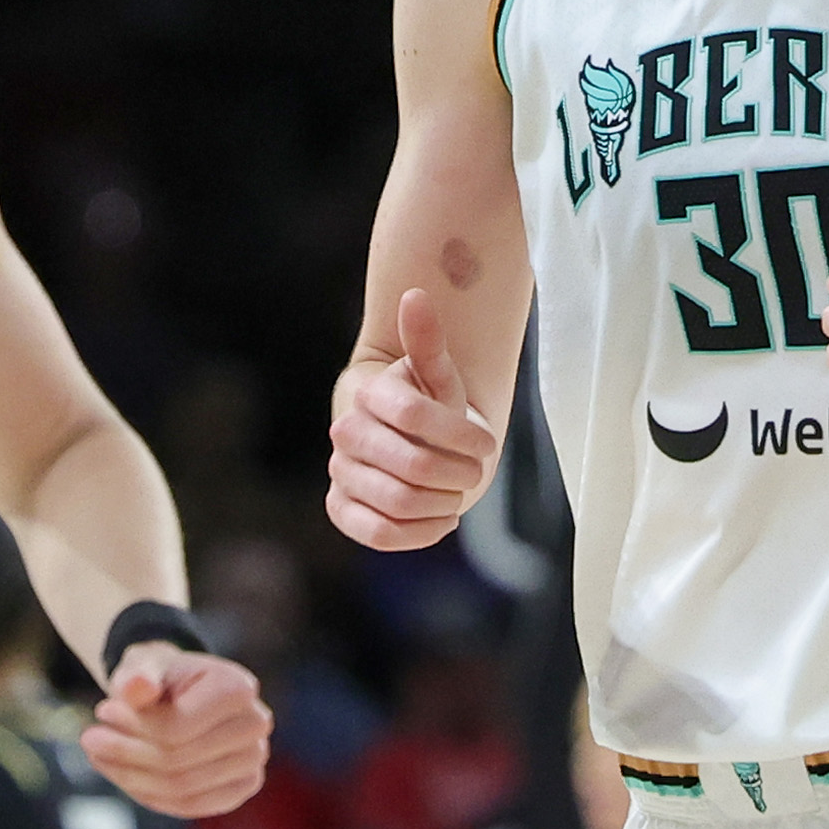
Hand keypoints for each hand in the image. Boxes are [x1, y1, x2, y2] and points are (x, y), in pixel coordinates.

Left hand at [76, 647, 271, 819]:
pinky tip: (125, 775)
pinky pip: (192, 806)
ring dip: (132, 778)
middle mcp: (256, 724)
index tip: (101, 711)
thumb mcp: (142, 665)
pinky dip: (152, 796)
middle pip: (178, 762)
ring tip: (101, 757)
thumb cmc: (160, 677)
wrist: (181, 690)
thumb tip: (136, 687)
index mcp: (237, 688)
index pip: (176, 728)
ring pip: (182, 789)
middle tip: (89, 740)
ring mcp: (253, 759)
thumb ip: (137, 673)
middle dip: (126, 755)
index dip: (132, 728)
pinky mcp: (242, 786)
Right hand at [325, 292, 495, 550]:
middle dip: (457, 474)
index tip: (487, 445)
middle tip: (475, 474)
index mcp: (370, 395)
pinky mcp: (342, 509)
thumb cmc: (432, 407)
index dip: (461, 435)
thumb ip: (428, 342)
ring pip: (399, 502)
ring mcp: (341, 472)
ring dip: (442, 503)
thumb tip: (415, 296)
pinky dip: (420, 532)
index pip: (416, 416)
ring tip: (455, 495)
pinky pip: (380, 532)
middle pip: (413, 466)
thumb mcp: (439, 376)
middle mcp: (346, 432)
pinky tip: (440, 518)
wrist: (408, 442)